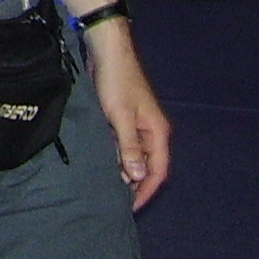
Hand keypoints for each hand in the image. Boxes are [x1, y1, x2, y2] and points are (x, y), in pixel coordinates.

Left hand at [84, 21, 169, 207]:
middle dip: (134, 183)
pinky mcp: (122, 117)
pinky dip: (114, 154)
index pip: (157, 171)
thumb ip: (129, 147)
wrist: (107, 50)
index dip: (146, 191)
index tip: (131, 208)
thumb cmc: (116, 81)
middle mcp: (151, 131)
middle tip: (115, 200)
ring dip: (123, 169)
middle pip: (146, 165)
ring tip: (107, 186)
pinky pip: (121, 143)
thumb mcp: (120, 117)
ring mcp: (136, 124)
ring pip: (133, 155)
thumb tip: (138, 176)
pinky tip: (101, 162)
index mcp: (157, 132)